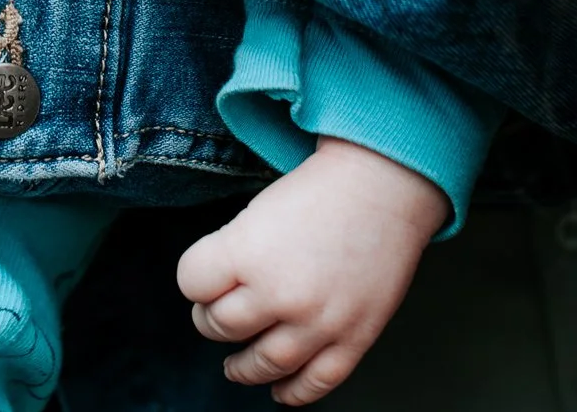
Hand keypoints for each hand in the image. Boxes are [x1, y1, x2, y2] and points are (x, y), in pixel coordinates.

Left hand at [178, 137, 447, 404]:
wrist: (384, 184)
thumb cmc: (320, 191)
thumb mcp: (257, 211)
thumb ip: (232, 255)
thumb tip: (216, 296)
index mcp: (249, 252)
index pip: (192, 283)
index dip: (195, 279)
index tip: (205, 279)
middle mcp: (281, 292)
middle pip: (222, 325)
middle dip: (213, 319)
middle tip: (219, 311)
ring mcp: (320, 321)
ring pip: (263, 364)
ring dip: (242, 367)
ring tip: (235, 365)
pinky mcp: (355, 337)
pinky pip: (317, 382)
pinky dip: (293, 393)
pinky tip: (279, 390)